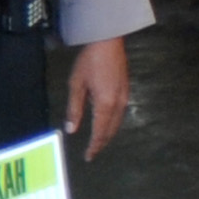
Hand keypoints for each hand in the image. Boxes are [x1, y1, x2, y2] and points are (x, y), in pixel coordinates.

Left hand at [63, 38, 131, 157]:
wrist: (108, 41)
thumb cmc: (89, 61)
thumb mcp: (76, 85)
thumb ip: (75, 109)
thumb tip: (71, 130)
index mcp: (105, 105)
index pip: (99, 133)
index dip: (93, 146)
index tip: (88, 157)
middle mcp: (118, 105)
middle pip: (111, 131)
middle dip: (101, 143)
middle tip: (92, 152)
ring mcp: (124, 98)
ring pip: (117, 124)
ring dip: (108, 134)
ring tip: (98, 141)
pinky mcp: (126, 91)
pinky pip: (120, 114)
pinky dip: (112, 124)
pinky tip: (106, 122)